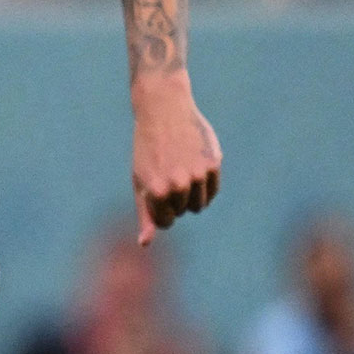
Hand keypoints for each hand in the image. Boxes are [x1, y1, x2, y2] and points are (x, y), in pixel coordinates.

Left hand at [131, 86, 222, 243]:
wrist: (163, 110)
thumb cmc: (147, 149)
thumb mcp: (140, 181)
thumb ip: (145, 215)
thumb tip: (145, 244)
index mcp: (156, 192)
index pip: (165, 222)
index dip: (159, 209)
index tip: (154, 192)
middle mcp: (178, 185)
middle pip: (183, 212)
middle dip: (174, 198)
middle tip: (165, 171)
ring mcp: (198, 175)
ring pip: (199, 205)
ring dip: (191, 193)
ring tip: (178, 168)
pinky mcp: (213, 164)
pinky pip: (212, 191)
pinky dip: (205, 184)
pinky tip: (193, 163)